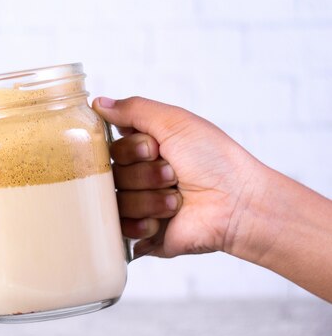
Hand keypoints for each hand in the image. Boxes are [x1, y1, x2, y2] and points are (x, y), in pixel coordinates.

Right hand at [92, 96, 262, 259]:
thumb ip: (133, 109)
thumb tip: (98, 102)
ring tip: (176, 200)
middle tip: (172, 175)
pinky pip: (120, 228)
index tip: (155, 148)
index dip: (132, 149)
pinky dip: (142, 223)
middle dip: (143, 174)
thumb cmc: (214, 160)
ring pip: (117, 200)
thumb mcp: (174, 121)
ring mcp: (142, 205)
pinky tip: (164, 221)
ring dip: (149, 199)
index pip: (113, 147)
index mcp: (148, 149)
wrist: (237, 204)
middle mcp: (142, 175)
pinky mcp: (144, 233)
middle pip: (112, 174)